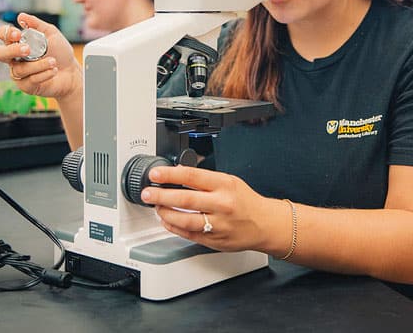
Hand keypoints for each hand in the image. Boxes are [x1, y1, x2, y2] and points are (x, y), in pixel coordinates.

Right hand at [0, 12, 82, 100]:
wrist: (72, 72)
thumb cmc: (59, 52)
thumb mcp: (51, 34)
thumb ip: (37, 24)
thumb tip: (21, 16)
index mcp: (17, 43)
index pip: (2, 35)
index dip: (6, 33)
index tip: (18, 34)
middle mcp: (14, 58)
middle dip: (12, 50)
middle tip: (28, 49)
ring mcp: (19, 73)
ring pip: (19, 69)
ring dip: (38, 64)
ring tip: (53, 61)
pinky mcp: (26, 86)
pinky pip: (30, 80)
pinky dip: (43, 74)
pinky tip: (54, 70)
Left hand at [140, 165, 288, 254]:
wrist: (265, 224)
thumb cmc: (246, 201)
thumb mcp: (229, 181)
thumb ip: (205, 179)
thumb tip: (178, 173)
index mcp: (225, 185)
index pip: (192, 177)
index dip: (170, 175)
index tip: (156, 174)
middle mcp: (221, 205)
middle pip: (185, 200)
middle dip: (161, 196)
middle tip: (147, 193)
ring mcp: (218, 225)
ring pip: (184, 220)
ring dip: (165, 213)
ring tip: (156, 206)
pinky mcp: (214, 240)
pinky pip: (188, 234)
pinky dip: (173, 227)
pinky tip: (166, 220)